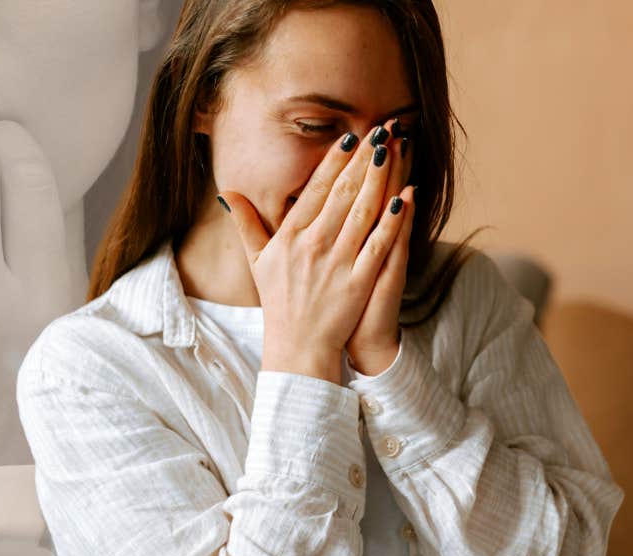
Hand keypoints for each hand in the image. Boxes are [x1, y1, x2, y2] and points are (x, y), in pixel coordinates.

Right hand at [223, 124, 409, 384]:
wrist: (297, 348)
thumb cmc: (280, 304)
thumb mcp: (258, 261)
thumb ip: (246, 224)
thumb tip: (227, 194)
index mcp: (290, 236)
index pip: (316, 189)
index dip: (336, 161)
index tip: (352, 137)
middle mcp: (313, 244)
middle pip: (344, 191)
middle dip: (365, 158)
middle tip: (382, 130)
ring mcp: (338, 262)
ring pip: (364, 210)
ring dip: (381, 177)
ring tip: (395, 149)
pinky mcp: (359, 281)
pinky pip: (379, 243)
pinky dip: (394, 219)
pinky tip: (405, 196)